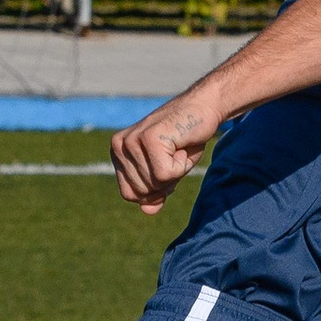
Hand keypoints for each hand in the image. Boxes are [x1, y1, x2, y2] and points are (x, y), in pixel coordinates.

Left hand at [108, 91, 217, 212]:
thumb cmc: (185, 140)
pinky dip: (182, 164)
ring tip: (178, 147)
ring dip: (176, 171)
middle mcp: (119, 146)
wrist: (203, 109)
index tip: (165, 165)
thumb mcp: (168, 171)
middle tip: (174, 155)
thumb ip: (155, 191)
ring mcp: (132, 141)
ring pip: (155, 183)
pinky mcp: (149, 139)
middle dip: (166, 181)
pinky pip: (166, 174)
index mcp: (117, 153)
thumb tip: (147, 211)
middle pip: (143, 191)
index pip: (130, 194)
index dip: (153, 190)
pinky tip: (182, 145)